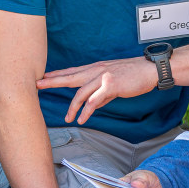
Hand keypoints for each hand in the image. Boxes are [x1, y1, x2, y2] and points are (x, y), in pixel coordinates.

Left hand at [37, 57, 158, 124]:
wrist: (150, 70)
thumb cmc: (134, 75)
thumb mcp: (114, 82)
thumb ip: (102, 92)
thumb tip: (94, 104)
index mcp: (96, 68)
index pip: (73, 71)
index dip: (58, 75)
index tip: (44, 78)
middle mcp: (96, 70)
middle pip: (70, 76)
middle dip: (53, 81)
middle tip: (38, 85)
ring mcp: (103, 77)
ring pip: (81, 91)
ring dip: (72, 106)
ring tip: (67, 118)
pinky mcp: (111, 85)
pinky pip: (94, 100)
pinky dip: (86, 111)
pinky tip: (81, 118)